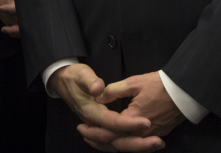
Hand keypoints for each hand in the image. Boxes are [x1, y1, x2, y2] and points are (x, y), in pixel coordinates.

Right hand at [47, 64, 161, 151]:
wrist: (62, 82)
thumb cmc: (74, 77)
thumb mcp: (81, 74)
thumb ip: (91, 82)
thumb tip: (98, 90)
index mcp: (91, 111)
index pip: (112, 122)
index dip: (129, 124)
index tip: (147, 122)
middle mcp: (95, 123)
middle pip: (117, 140)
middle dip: (138, 143)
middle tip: (158, 141)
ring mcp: (98, 127)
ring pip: (117, 144)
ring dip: (137, 146)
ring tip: (157, 144)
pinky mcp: (102, 128)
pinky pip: (116, 142)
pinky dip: (130, 145)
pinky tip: (144, 143)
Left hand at [79, 72, 183, 150]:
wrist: (185, 91)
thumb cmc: (160, 85)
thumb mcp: (134, 82)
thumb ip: (113, 91)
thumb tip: (97, 97)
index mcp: (133, 120)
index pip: (109, 132)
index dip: (94, 131)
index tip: (81, 127)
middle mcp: (142, 133)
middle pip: (117, 144)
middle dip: (99, 141)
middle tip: (85, 135)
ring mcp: (151, 136)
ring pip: (127, 146)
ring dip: (110, 144)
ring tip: (97, 139)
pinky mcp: (157, 135)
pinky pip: (137, 144)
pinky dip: (124, 143)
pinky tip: (116, 138)